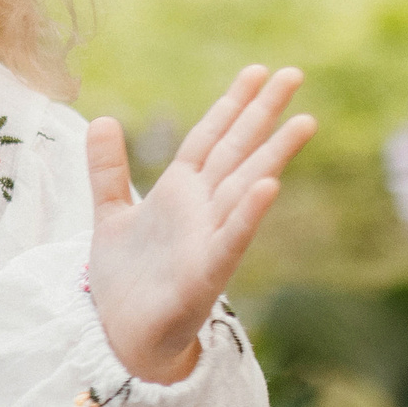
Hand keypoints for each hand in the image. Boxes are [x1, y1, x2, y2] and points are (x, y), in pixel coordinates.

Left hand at [86, 66, 314, 383]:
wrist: (122, 336)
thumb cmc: (125, 281)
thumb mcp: (109, 214)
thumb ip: (108, 170)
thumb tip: (103, 119)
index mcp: (178, 193)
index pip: (208, 138)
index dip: (231, 104)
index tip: (258, 70)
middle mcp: (201, 210)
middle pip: (236, 152)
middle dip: (263, 114)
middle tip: (295, 74)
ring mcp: (208, 239)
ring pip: (246, 187)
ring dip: (273, 155)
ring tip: (304, 121)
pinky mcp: (207, 273)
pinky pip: (232, 238)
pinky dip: (249, 213)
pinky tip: (270, 186)